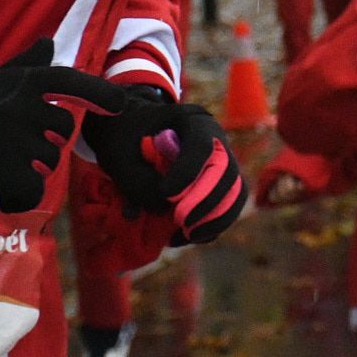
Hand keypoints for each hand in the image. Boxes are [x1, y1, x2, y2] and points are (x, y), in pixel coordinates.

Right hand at [0, 40, 124, 213]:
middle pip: (62, 131)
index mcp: (17, 82)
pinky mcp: (2, 172)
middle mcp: (18, 104)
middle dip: (44, 144)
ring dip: (29, 172)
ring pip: (49, 163)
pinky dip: (19, 200)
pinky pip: (32, 192)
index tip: (120, 104)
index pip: (67, 80)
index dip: (98, 92)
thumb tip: (49, 41)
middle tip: (7, 148)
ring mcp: (10, 138)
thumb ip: (23, 67)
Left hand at [85, 90, 245, 243]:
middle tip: (181, 221)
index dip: (188, 173)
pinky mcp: (219, 184)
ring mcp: (221, 161)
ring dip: (216, 218)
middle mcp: (214, 139)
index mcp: (192, 119)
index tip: (166, 194)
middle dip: (206, 200)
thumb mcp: (121, 155)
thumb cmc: (123, 141)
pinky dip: (212, 226)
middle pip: (227, 170)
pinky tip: (185, 237)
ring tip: (188, 235)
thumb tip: (164, 208)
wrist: (129, 135)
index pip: (202, 145)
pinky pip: (229, 207)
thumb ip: (139, 181)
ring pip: (235, 191)